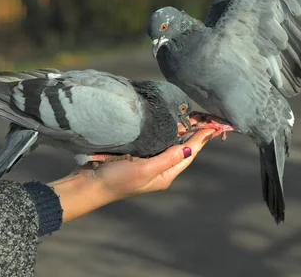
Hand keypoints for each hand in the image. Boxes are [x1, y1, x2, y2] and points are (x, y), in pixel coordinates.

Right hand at [47, 129, 215, 222]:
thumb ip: (167, 158)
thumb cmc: (116, 179)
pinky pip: (156, 140)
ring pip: (170, 142)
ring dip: (181, 129)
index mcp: (166, 174)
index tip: (213, 124)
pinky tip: (168, 119)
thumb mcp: (144, 170)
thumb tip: (189, 147)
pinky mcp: (137, 154)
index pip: (188, 152)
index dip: (201, 138)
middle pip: (182, 146)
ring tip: (192, 115)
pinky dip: (165, 129)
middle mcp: (160, 168)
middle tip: (205, 115)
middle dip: (194, 132)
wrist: (88, 185)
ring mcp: (148, 161)